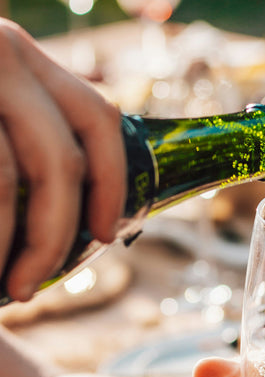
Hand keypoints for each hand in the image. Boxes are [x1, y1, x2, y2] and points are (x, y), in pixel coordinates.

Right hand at [0, 20, 125, 300]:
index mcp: (19, 57)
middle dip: (51, 240)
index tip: (106, 237)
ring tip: (1, 287)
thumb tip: (88, 217)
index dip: (111, 186)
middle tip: (28, 289)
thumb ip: (22, 136)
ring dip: (2, 248)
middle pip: (57, 163)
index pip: (97, 120)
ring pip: (1, 181)